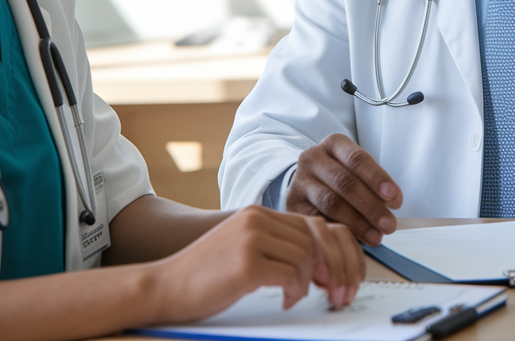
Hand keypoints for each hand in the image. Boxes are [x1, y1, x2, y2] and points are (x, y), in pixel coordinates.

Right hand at [150, 205, 362, 322]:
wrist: (166, 285)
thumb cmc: (209, 275)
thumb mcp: (248, 250)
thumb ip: (281, 247)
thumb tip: (325, 265)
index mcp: (261, 213)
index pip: (319, 224)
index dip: (341, 252)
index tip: (348, 278)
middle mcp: (258, 218)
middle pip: (319, 239)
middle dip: (337, 270)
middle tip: (338, 295)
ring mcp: (251, 238)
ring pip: (308, 257)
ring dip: (311, 284)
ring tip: (298, 297)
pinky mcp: (246, 262)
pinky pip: (291, 275)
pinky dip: (296, 292)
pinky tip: (285, 300)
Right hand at [286, 133, 401, 245]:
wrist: (307, 182)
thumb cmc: (340, 177)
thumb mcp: (357, 171)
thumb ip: (373, 186)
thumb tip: (390, 206)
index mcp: (334, 143)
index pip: (357, 158)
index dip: (377, 179)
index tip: (394, 198)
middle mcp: (313, 157)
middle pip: (345, 182)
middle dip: (371, 206)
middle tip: (389, 225)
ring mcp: (300, 180)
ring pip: (331, 203)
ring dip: (358, 223)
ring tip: (376, 236)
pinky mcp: (292, 204)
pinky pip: (319, 219)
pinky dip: (339, 231)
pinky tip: (354, 239)